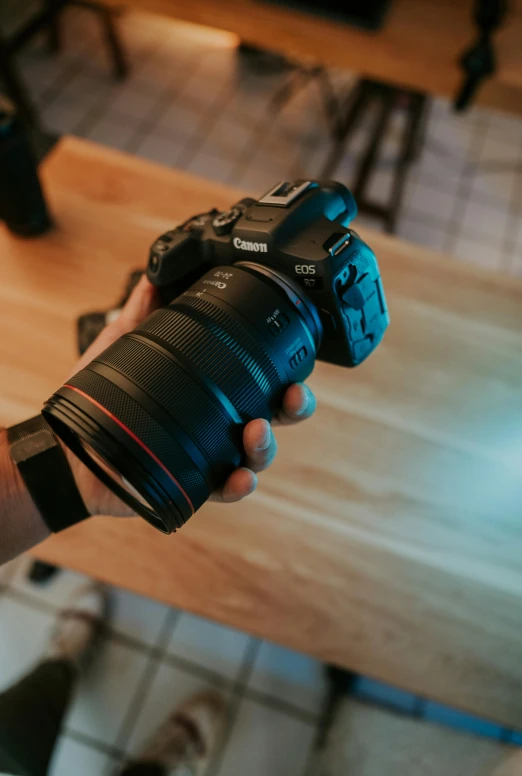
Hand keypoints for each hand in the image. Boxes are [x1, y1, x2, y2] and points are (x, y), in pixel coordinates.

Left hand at [65, 275, 315, 517]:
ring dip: (266, 446)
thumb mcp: (122, 347)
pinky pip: (224, 490)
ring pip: (256, 455)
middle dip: (295, 407)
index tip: (293, 362)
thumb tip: (153, 273)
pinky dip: (238, 487)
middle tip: (294, 397)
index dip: (283, 373)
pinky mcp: (193, 485)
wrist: (69, 446)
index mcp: (210, 391)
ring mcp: (210, 456)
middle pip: (273, 416)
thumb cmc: (100, 399)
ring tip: (256, 432)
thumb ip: (141, 311)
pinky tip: (241, 478)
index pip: (258, 380)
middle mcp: (219, 423)